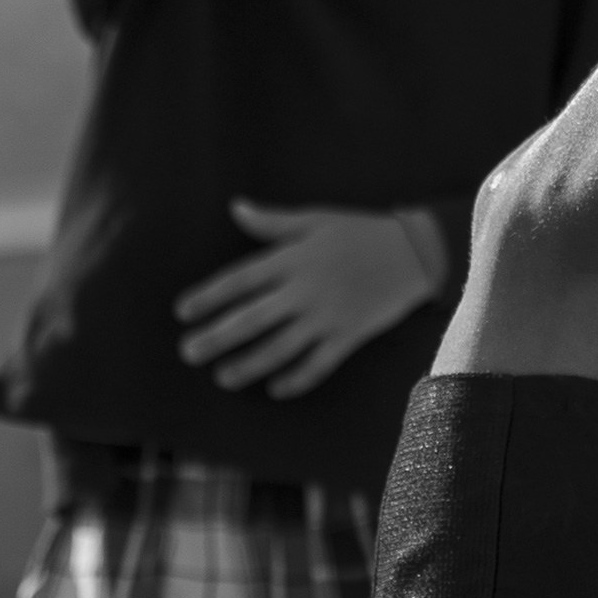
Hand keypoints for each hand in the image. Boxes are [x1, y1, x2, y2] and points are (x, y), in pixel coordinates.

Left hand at [176, 202, 446, 395]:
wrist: (415, 252)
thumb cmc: (360, 231)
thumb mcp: (315, 220)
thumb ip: (272, 222)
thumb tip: (234, 207)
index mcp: (292, 259)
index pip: (240, 280)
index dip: (209, 297)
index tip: (182, 312)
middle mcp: (304, 291)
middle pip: (252, 319)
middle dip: (217, 337)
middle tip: (188, 353)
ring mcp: (327, 317)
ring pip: (280, 348)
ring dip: (249, 365)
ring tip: (223, 378)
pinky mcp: (349, 336)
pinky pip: (319, 364)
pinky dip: (297, 379)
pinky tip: (276, 390)